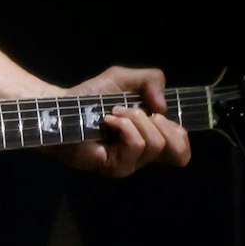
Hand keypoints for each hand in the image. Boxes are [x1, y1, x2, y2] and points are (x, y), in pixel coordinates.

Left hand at [54, 64, 191, 177]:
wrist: (62, 108)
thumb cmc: (91, 97)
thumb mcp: (124, 79)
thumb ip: (151, 80)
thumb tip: (163, 106)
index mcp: (150, 139)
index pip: (182, 152)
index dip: (178, 132)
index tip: (156, 113)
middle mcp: (143, 155)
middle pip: (180, 152)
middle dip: (160, 123)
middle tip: (135, 112)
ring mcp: (131, 163)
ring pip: (156, 143)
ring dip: (135, 119)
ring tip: (113, 113)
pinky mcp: (116, 166)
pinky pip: (136, 143)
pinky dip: (123, 125)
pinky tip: (106, 121)